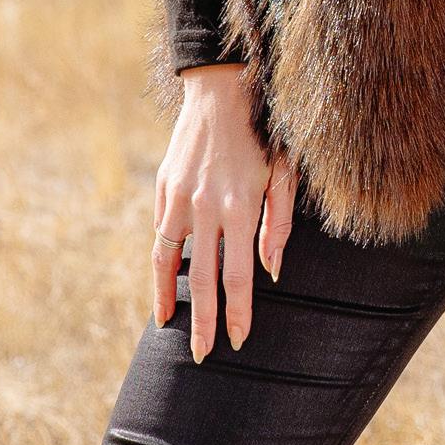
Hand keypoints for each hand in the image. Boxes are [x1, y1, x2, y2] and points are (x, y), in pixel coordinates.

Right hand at [151, 64, 296, 361]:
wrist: (221, 89)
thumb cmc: (264, 133)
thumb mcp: (284, 175)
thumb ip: (278, 225)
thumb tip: (271, 271)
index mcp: (240, 208)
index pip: (237, 277)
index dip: (237, 313)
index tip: (238, 339)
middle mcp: (206, 208)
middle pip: (202, 279)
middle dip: (203, 322)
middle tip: (202, 355)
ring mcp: (180, 198)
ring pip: (168, 260)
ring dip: (169, 298)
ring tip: (168, 328)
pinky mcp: (164, 188)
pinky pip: (161, 234)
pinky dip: (160, 264)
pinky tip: (163, 284)